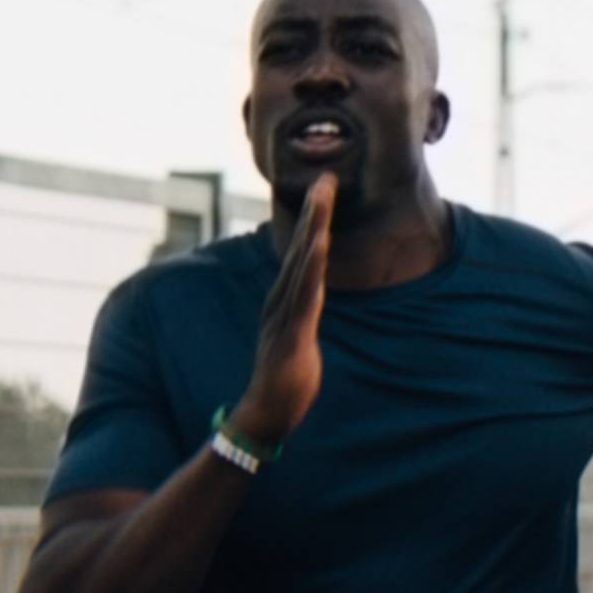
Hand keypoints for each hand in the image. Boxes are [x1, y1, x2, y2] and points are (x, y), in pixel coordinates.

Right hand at [238, 174, 334, 446]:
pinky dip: (311, 269)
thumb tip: (314, 296)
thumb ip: (305, 313)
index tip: (325, 191)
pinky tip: (320, 247)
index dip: (314, 222)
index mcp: (285, 300)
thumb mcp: (301, 337)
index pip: (303, 254)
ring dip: (314, 231)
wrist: (266, 414)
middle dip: (315, 212)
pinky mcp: (292, 334)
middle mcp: (281, 300)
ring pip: (302, 265)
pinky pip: (304, 296)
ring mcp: (284, 315)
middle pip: (302, 249)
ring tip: (324, 200)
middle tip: (326, 178)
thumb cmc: (286, 379)